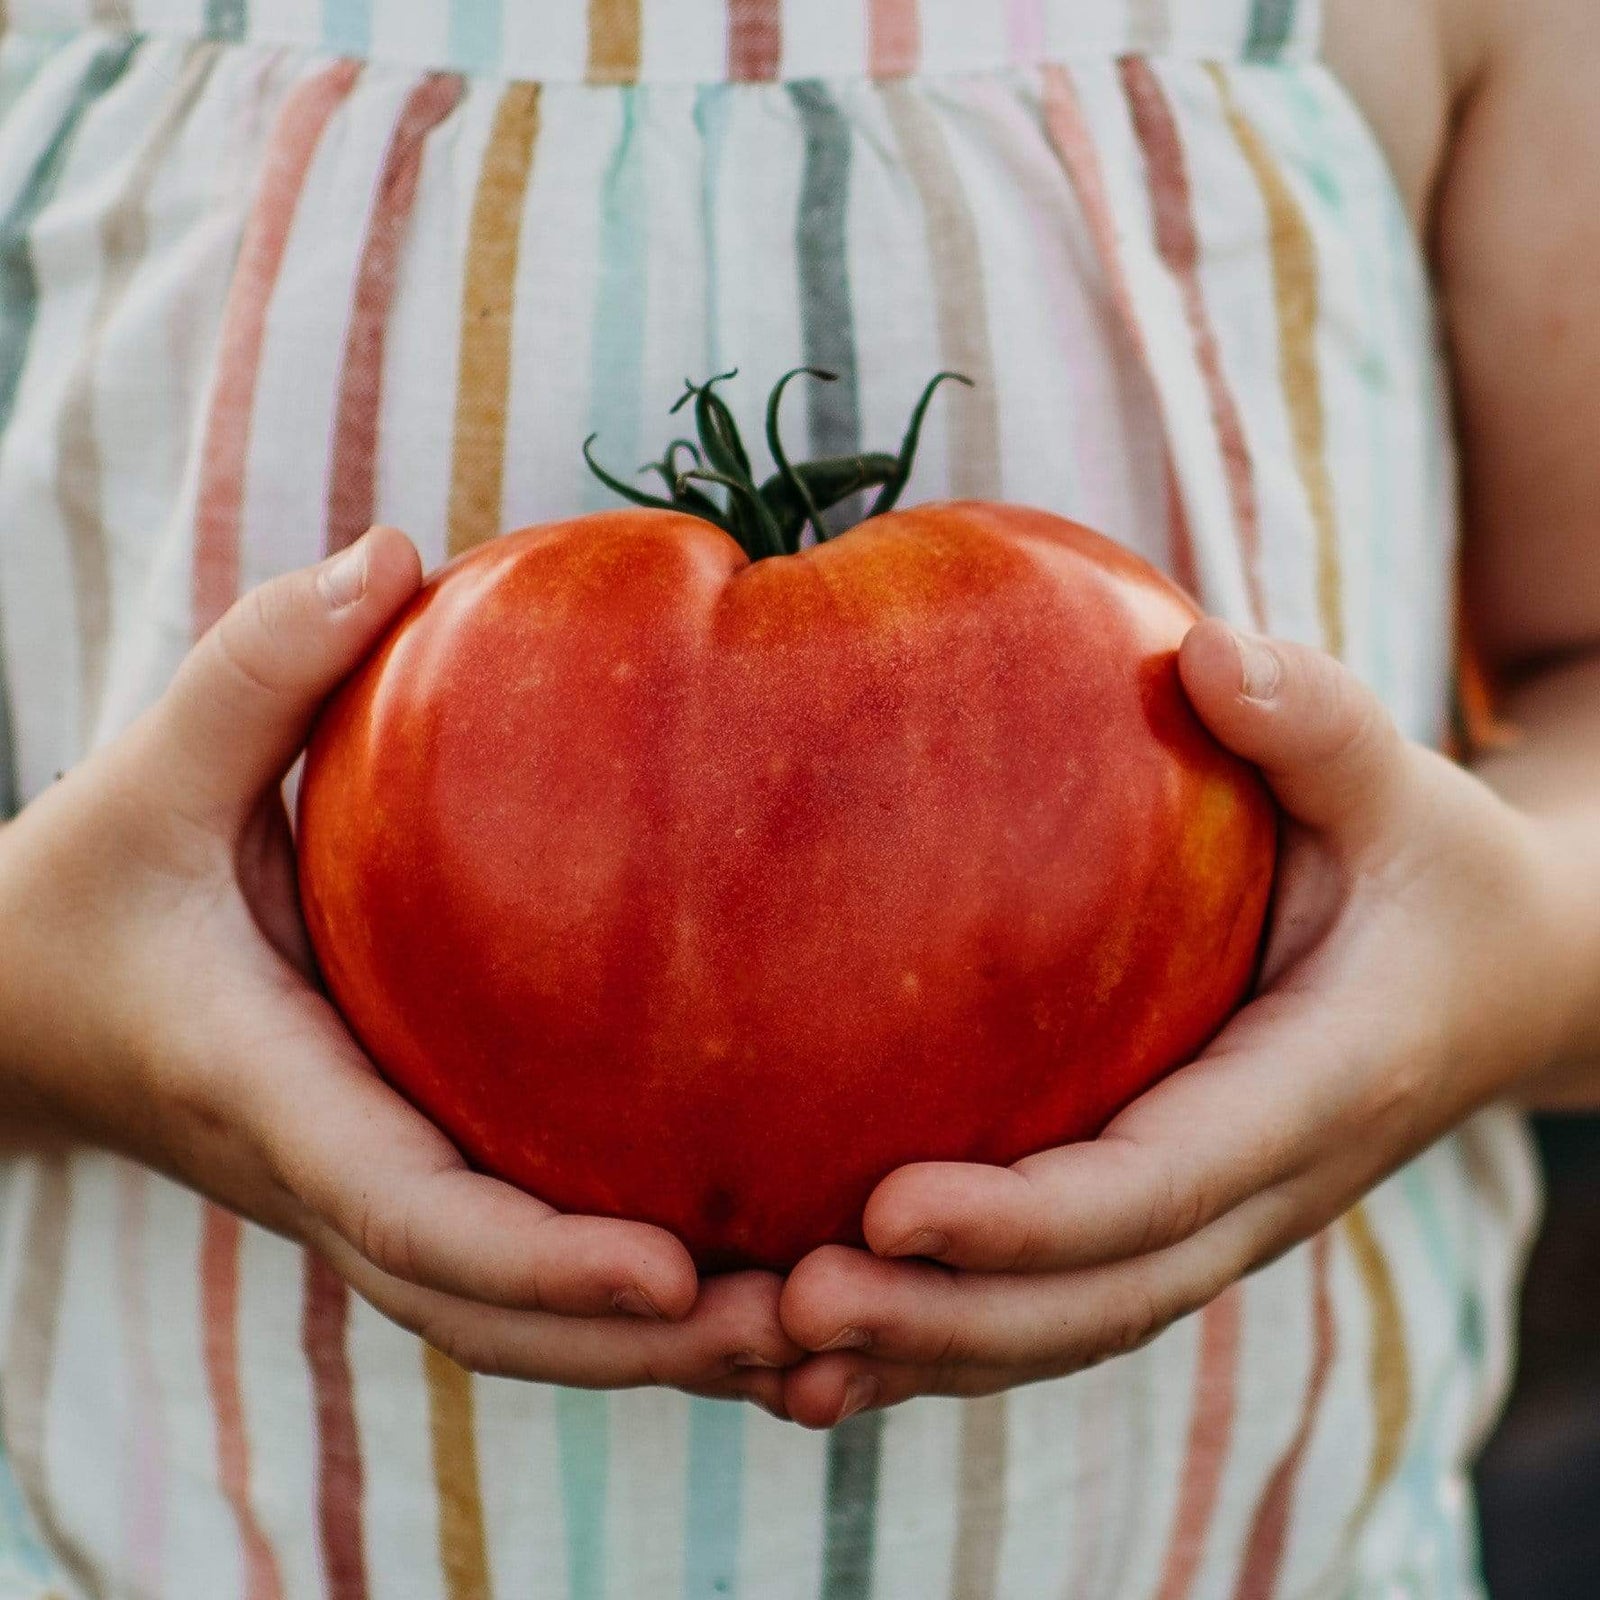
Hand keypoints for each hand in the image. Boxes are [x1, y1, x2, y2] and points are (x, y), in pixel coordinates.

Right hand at [0, 527, 797, 1405]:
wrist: (23, 1005)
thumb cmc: (88, 895)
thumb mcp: (143, 779)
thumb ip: (256, 671)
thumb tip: (391, 555)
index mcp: (270, 1093)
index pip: (409, 1213)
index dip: (540, 1260)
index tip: (675, 1270)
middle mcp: (324, 1174)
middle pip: (485, 1314)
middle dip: (635, 1347)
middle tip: (802, 1328)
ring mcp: (360, 1193)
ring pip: (502, 1320)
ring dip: (646, 1348)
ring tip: (805, 1328)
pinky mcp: (394, 1173)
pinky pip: (506, 1267)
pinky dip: (609, 1301)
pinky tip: (734, 1271)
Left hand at [775, 621, 1572, 1426]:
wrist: (1498, 975)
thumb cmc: (1426, 866)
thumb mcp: (1396, 786)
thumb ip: (1316, 723)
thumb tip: (1204, 651)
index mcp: (1317, 1088)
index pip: (1161, 1183)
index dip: (1029, 1218)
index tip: (887, 1208)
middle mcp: (1263, 1188)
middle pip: (1098, 1297)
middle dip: (946, 1318)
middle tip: (785, 1308)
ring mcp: (1216, 1219)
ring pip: (1068, 1328)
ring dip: (922, 1354)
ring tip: (767, 1353)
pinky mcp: (1167, 1216)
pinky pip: (1055, 1300)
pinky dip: (943, 1337)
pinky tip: (818, 1353)